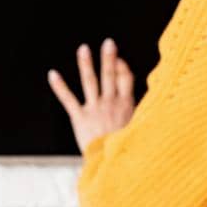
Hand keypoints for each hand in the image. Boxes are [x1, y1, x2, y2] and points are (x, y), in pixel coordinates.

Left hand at [48, 39, 134, 154]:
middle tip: (108, 43)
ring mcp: (94, 109)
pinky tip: (52, 74)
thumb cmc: (128, 151)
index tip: (119, 60)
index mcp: (126, 105)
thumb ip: (142, 116)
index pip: (125, 79)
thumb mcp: (141, 130)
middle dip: (109, 58)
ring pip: (90, 81)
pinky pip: (68, 99)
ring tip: (83, 49)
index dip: (122, 67)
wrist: (114, 164)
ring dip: (86, 64)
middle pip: (110, 75)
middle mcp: (110, 103)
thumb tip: (154, 109)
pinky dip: (59, 86)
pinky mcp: (80, 118)